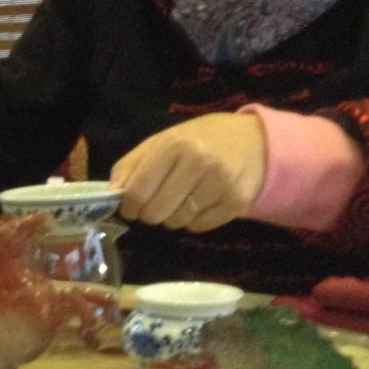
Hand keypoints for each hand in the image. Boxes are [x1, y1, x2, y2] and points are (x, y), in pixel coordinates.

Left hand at [111, 113, 266, 232]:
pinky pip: (198, 227)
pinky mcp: (236, 203)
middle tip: (158, 202)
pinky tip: (202, 202)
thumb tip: (111, 195)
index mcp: (175, 145)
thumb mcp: (162, 142)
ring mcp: (220, 184)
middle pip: (155, 213)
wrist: (257, 141)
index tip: (131, 206)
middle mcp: (198, 163)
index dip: (128, 206)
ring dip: (172, 217)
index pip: (136, 192)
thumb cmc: (200, 140)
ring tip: (183, 198)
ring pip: (176, 223)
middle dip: (150, 213)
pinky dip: (194, 221)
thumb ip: (131, 166)